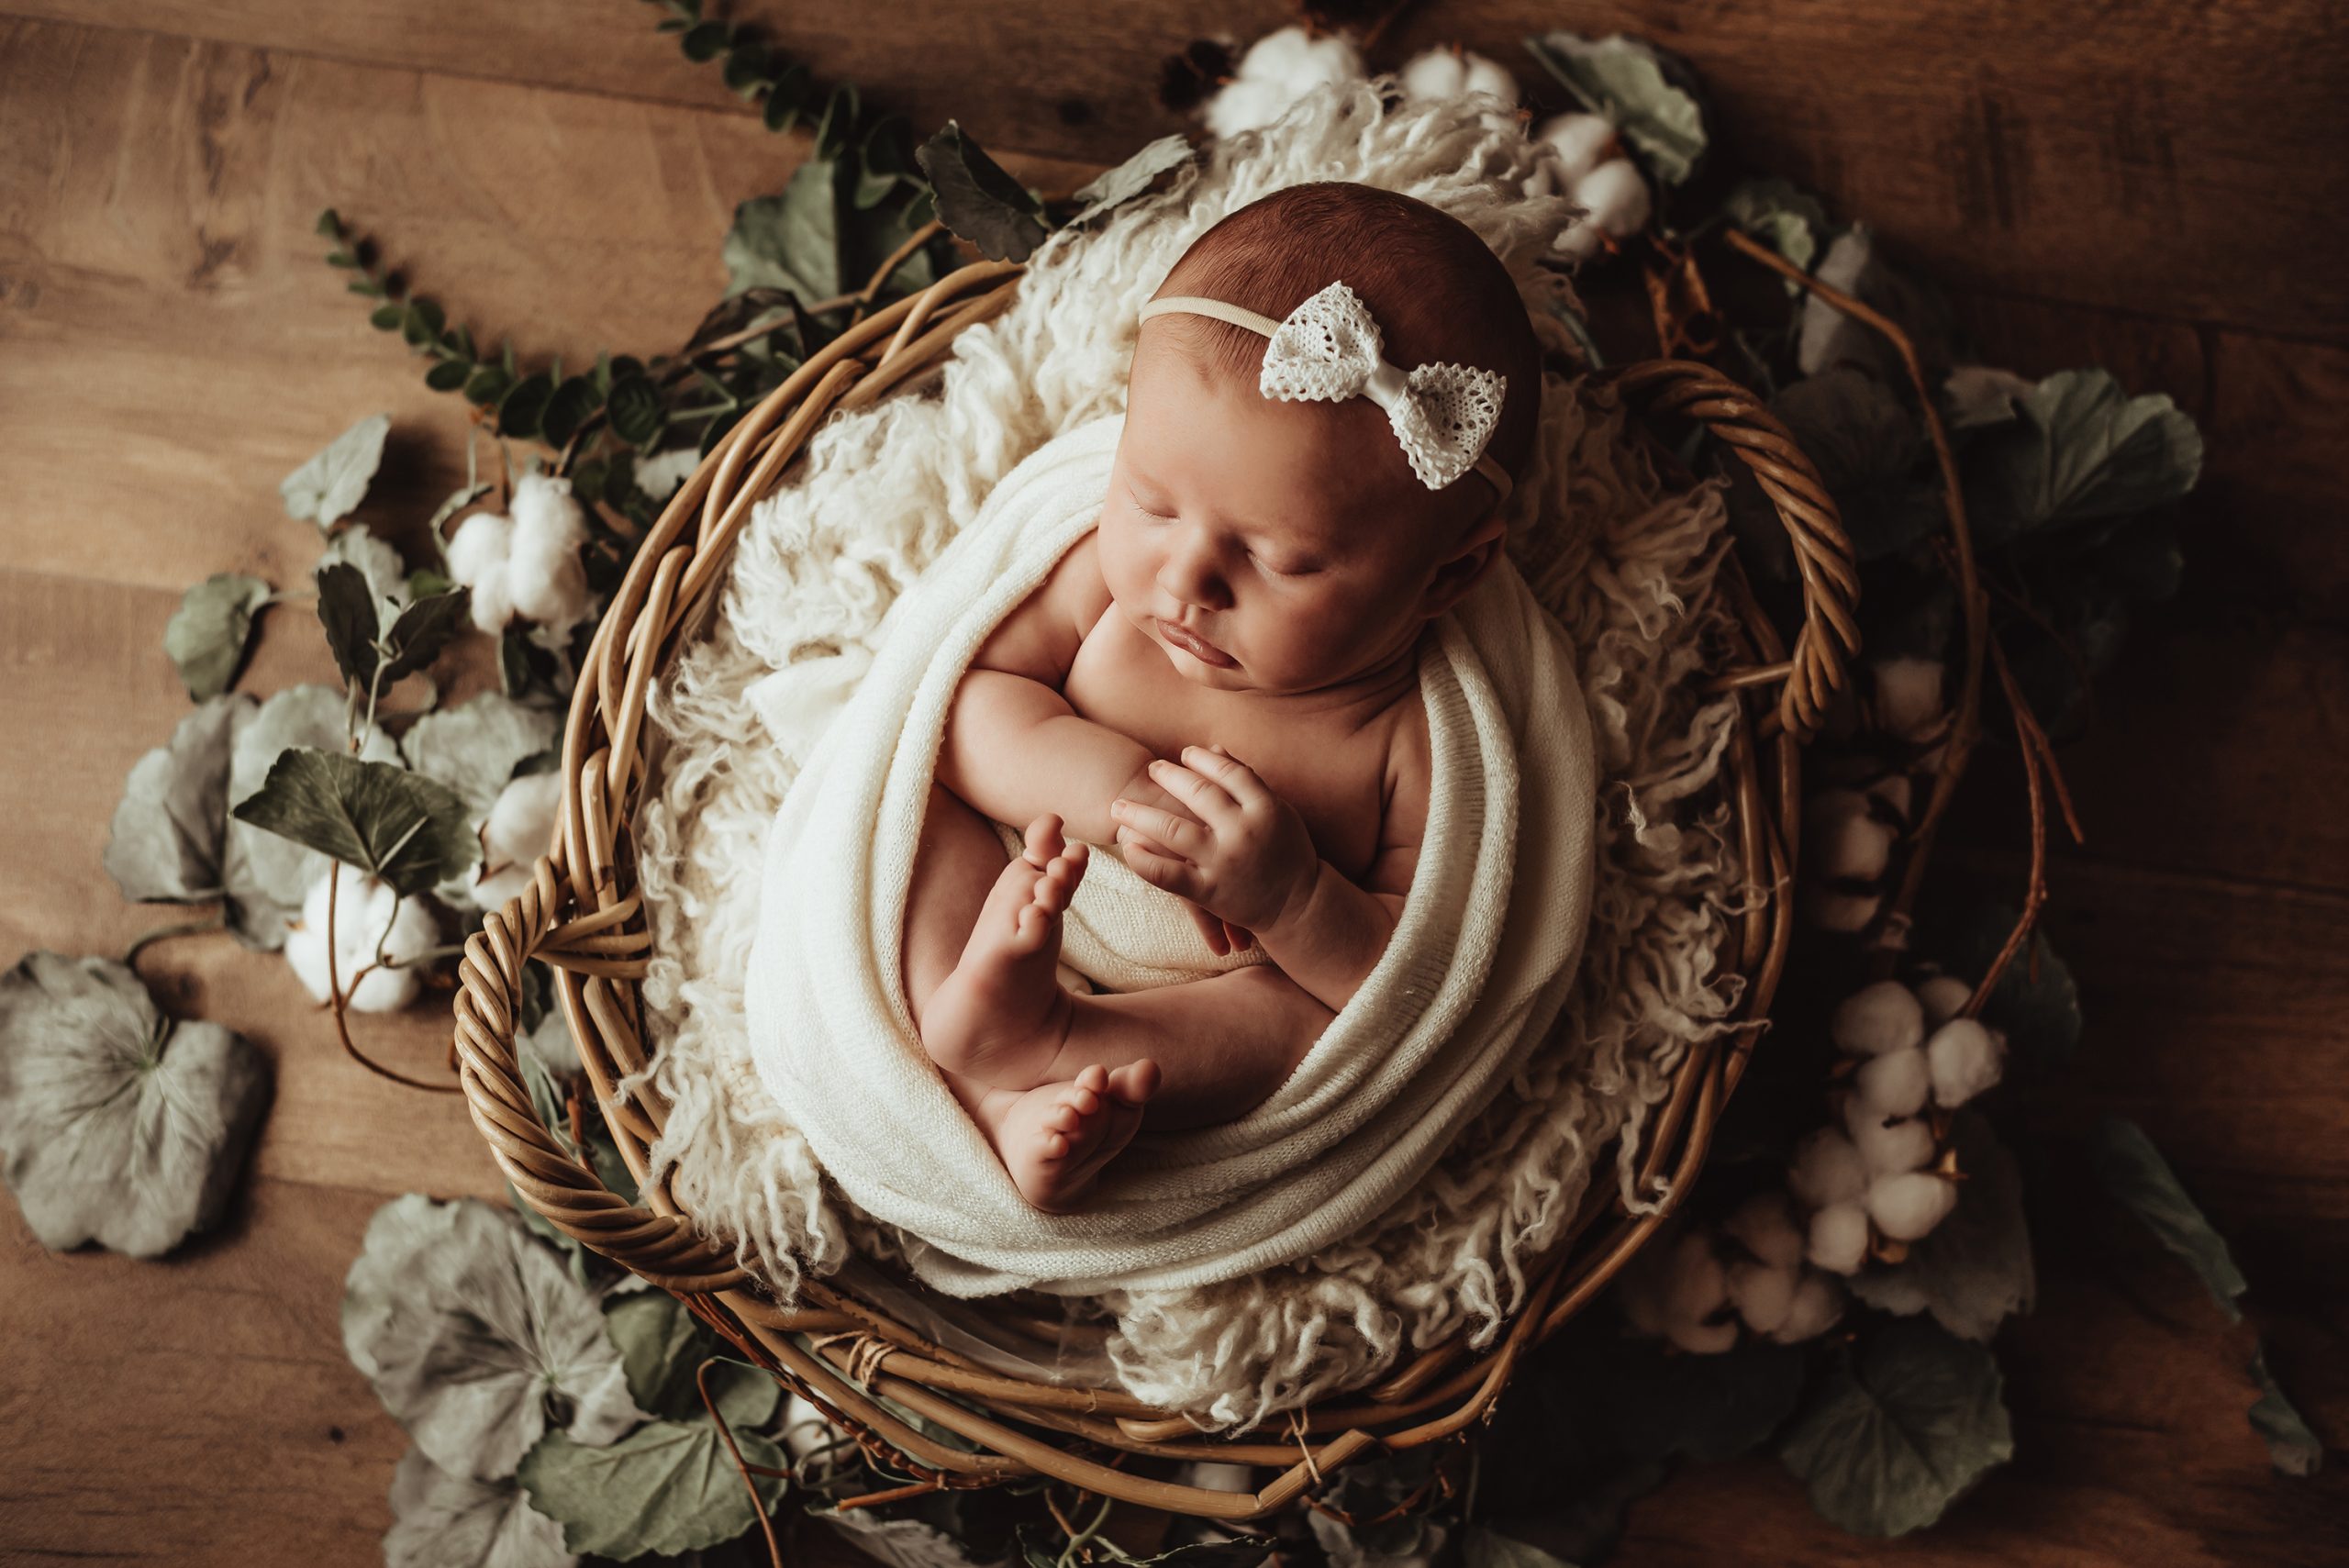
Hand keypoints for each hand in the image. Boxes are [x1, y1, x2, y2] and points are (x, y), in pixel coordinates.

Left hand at [1110, 745, 1319, 937]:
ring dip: (1140, 814)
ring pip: (1172, 829)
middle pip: (1197, 793)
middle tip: (1151, 768)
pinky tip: (1128, 847)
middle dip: (1168, 776)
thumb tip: (1214, 749)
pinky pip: (1167, 874)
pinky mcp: (1209, 891)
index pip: (1227, 772)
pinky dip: (1143, 860)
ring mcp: (1223, 861)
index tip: (1185, 753)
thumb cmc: (1288, 853)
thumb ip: (1247, 781)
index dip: (1202, 759)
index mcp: (1265, 808)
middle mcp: (1243, 831)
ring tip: (1119, 805)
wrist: (1299, 906)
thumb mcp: (1279, 811)